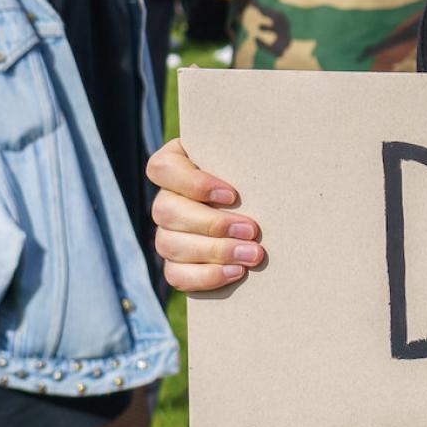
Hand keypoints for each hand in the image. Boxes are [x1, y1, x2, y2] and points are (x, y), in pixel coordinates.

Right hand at [148, 139, 263, 292]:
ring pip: (170, 244)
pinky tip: (236, 271)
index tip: (232, 195)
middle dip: (212, 224)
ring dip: (214, 251)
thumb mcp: (248, 156)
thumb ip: (244, 150)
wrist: (263, 209)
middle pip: (167, 211)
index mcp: (175, 164)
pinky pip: (176, 275)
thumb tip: (264, 154)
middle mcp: (166, 198)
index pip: (162, 169)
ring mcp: (166, 232)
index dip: (193, 184)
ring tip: (252, 254)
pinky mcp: (176, 263)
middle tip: (252, 230)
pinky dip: (206, 276)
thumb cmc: (257, 173)